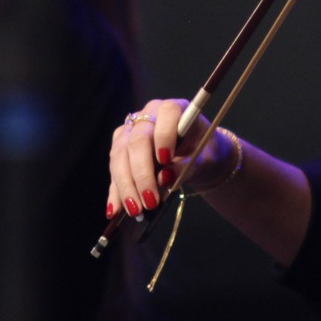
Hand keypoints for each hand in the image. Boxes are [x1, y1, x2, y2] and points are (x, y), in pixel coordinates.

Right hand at [104, 98, 229, 222]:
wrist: (198, 156)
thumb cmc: (204, 152)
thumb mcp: (205, 159)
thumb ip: (188, 166)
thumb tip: (164, 178)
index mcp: (173, 110)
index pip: (167, 114)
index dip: (164, 136)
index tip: (165, 160)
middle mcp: (148, 116)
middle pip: (137, 140)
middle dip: (141, 173)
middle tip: (149, 201)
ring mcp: (130, 131)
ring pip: (119, 154)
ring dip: (125, 185)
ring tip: (134, 210)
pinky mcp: (120, 149)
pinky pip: (114, 170)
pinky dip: (115, 191)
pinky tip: (114, 210)